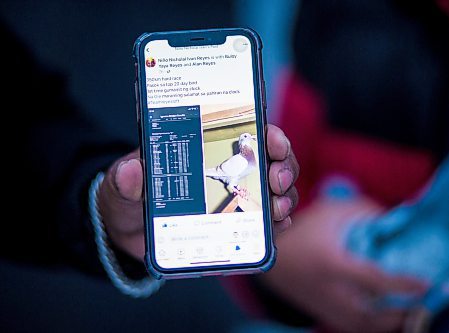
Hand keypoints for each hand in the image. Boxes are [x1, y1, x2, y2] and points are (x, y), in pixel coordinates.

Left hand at [97, 124, 298, 259]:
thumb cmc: (130, 199)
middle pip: (271, 162)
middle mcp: (229, 172)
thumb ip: (125, 180)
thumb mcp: (123, 186)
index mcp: (206, 150)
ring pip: (276, 192)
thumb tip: (132, 170)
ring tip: (277, 207)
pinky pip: (266, 224)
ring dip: (284, 197)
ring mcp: (235, 199)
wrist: (128, 233)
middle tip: (276, 178)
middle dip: (283, 167)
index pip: (247, 134)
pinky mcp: (236, 226)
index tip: (272, 141)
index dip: (267, 134)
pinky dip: (277, 225)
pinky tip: (276, 227)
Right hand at [261, 197, 427, 332]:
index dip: (402, 285)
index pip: (373, 280)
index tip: (425, 285)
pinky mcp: (318, 311)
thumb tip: (394, 221)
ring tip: (408, 317)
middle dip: (398, 317)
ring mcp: (321, 304)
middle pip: (367, 317)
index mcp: (331, 263)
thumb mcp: (333, 211)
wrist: (271, 253)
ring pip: (358, 328)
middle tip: (421, 307)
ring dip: (386, 327)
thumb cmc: (305, 228)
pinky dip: (369, 328)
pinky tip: (385, 320)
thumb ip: (364, 213)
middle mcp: (327, 289)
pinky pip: (347, 327)